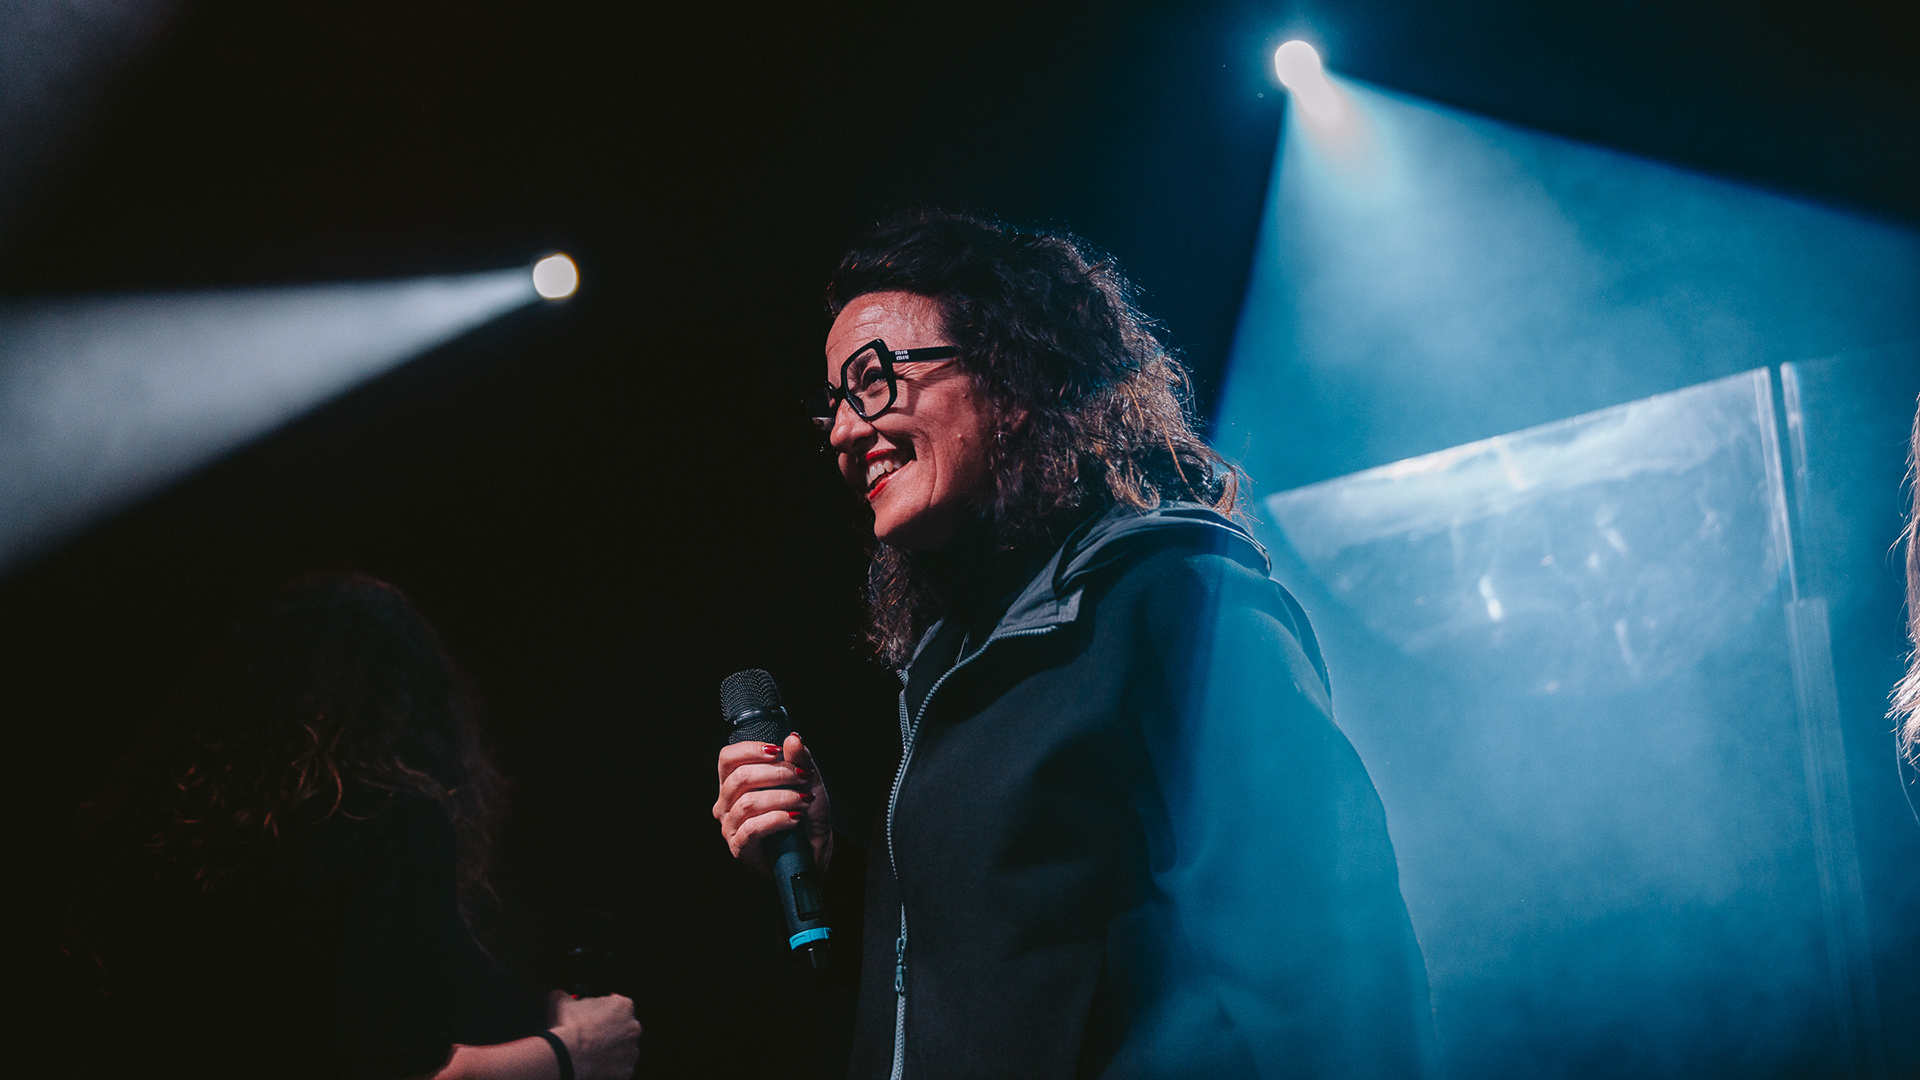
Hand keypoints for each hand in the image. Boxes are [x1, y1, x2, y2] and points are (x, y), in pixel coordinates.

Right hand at [547, 990, 640, 1079]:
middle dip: (609, 1031)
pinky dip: (609, 1066)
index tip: (591, 1017)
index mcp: (624, 1006)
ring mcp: (631, 1050)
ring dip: (611, 1049)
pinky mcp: (626, 1070)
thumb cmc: (568, 1028)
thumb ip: (565, 995)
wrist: (567, 1056)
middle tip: (591, 1035)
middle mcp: (633, 1027)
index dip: (602, 1011)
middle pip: (622, 1027)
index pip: (616, 1005)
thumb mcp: (561, 1001)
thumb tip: (559, 995)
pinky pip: (620, 1067)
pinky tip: (595, 1063)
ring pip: (622, 1047)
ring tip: (591, 1051)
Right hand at [713, 732, 831, 874]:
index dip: (751, 750)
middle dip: (777, 773)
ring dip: (782, 798)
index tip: (778, 752)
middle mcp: (726, 803)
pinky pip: (752, 828)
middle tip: (804, 777)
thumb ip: (800, 759)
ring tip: (804, 800)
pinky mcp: (739, 848)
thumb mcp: (808, 783)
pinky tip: (794, 819)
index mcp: (735, 783)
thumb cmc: (804, 816)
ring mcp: (730, 827)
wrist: (811, 853)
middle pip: (741, 777)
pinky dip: (776, 820)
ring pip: (748, 803)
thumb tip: (793, 738)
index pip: (728, 758)